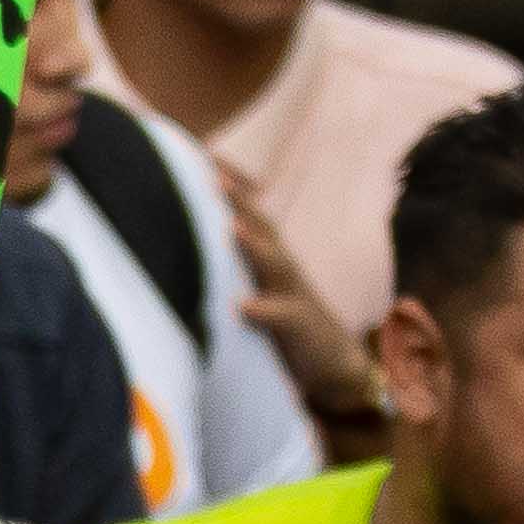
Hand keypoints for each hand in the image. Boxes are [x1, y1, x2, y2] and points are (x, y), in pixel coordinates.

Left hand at [219, 176, 381, 430]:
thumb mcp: (258, 291)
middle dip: (237, 200)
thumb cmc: (286, 329)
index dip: (226, 188)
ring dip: (252, 245)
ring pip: (274, 263)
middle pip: (260, 226)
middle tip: (210, 174)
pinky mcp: (301, 327)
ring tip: (231, 228)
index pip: (246, 215)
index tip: (198, 156)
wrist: (335, 368)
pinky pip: (282, 316)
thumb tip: (189, 254)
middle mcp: (282, 269)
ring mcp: (294, 294)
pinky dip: (262, 310)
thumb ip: (234, 271)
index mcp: (269, 260)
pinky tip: (242, 307)